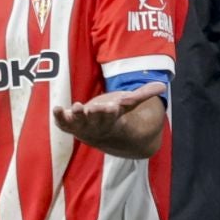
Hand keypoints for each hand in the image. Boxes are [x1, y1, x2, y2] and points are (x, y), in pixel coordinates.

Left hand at [51, 82, 165, 147]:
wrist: (98, 134)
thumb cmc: (113, 115)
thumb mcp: (127, 105)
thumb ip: (143, 95)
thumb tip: (163, 85)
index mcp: (110, 119)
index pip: (111, 116)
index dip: (110, 112)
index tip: (112, 107)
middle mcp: (95, 124)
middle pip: (95, 120)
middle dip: (94, 114)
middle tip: (92, 108)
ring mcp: (81, 126)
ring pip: (78, 123)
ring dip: (75, 116)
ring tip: (74, 107)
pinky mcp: (69, 125)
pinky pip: (63, 123)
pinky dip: (58, 117)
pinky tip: (55, 108)